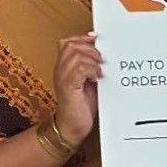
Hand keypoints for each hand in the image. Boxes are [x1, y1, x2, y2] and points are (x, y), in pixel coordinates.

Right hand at [51, 33, 101, 147]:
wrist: (72, 128)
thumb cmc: (81, 107)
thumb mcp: (89, 82)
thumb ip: (93, 68)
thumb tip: (106, 55)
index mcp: (64, 67)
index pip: (68, 43)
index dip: (83, 38)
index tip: (97, 39)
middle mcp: (60, 70)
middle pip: (70, 45)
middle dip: (89, 48)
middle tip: (101, 59)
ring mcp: (62, 78)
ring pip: (75, 55)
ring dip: (92, 59)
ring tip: (99, 70)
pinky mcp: (68, 87)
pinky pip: (78, 69)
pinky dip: (90, 70)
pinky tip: (96, 78)